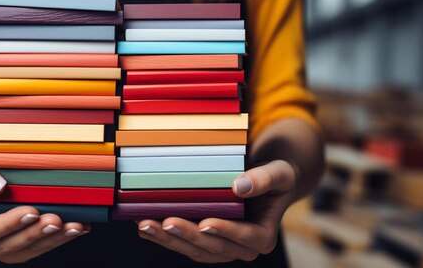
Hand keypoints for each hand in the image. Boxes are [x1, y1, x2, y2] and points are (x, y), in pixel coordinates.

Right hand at [0, 151, 88, 262]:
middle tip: (56, 219)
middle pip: (8, 246)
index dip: (7, 224)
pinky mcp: (15, 244)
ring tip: (74, 225)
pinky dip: (58, 237)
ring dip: (52, 240)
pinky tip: (78, 226)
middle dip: (34, 234)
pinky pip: (37, 245)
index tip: (30, 211)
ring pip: (27, 250)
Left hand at [136, 160, 295, 262]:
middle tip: (166, 222)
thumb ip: (264, 179)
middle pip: (213, 247)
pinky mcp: (204, 241)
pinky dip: (163, 236)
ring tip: (145, 225)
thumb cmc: (275, 176)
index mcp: (263, 235)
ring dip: (168, 240)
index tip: (206, 223)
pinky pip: (183, 242)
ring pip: (193, 249)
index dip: (225, 232)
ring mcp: (221, 246)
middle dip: (188, 236)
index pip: (245, 237)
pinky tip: (144, 225)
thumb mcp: (279, 173)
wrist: (265, 181)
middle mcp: (241, 247)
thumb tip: (239, 186)